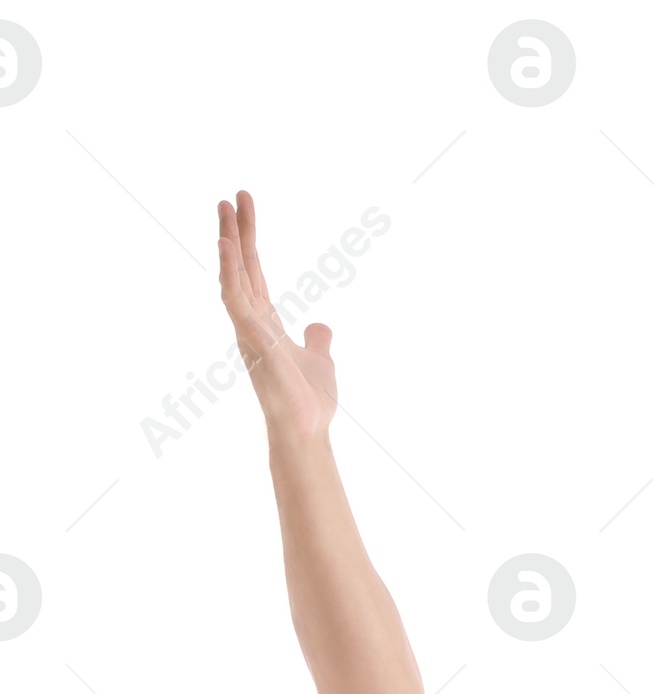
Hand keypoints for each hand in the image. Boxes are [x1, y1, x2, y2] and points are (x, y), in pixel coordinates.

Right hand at [218, 189, 337, 443]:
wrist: (308, 429)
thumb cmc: (310, 402)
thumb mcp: (320, 359)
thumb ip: (318, 340)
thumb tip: (321, 325)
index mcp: (266, 323)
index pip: (255, 273)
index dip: (249, 240)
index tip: (245, 207)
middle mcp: (251, 322)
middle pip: (241, 267)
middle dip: (236, 231)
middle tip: (230, 196)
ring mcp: (247, 329)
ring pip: (233, 275)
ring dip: (228, 241)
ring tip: (224, 206)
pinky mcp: (249, 337)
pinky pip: (234, 297)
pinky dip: (229, 270)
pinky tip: (226, 244)